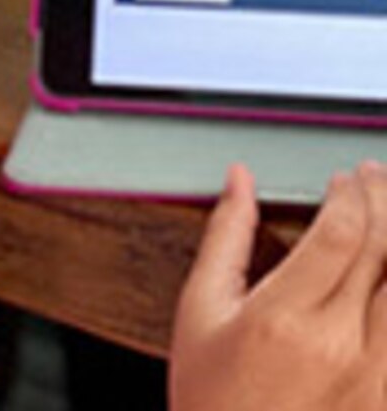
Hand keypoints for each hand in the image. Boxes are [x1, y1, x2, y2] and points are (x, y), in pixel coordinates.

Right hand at [171, 162, 386, 410]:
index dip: (351, 194)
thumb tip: (240, 182)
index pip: (341, 234)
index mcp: (284, 318)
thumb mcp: (200, 311)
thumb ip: (225, 239)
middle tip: (376, 180)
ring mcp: (376, 377)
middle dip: (385, 202)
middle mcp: (340, 346)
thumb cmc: (214, 397)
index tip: (345, 179)